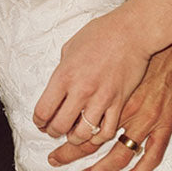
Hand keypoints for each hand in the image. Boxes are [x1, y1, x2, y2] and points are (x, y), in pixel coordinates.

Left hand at [33, 6, 151, 144]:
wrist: (132, 31)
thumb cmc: (101, 34)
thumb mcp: (71, 47)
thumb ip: (62, 68)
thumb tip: (58, 85)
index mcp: (64, 75)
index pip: (43, 110)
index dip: (39, 121)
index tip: (40, 122)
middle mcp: (81, 90)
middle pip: (59, 126)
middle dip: (53, 132)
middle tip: (54, 130)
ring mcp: (101, 98)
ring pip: (82, 134)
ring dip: (74, 139)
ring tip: (74, 135)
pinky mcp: (119, 102)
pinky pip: (106, 131)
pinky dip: (98, 137)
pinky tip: (95, 133)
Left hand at [46, 32, 171, 170]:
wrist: (147, 28)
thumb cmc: (110, 34)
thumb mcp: (76, 44)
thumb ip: (66, 69)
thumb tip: (54, 87)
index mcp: (74, 78)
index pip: (49, 111)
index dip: (43, 124)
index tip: (43, 129)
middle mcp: (98, 97)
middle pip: (73, 133)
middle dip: (62, 151)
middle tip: (54, 159)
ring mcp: (130, 109)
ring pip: (103, 145)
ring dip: (91, 164)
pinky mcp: (156, 117)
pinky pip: (145, 151)